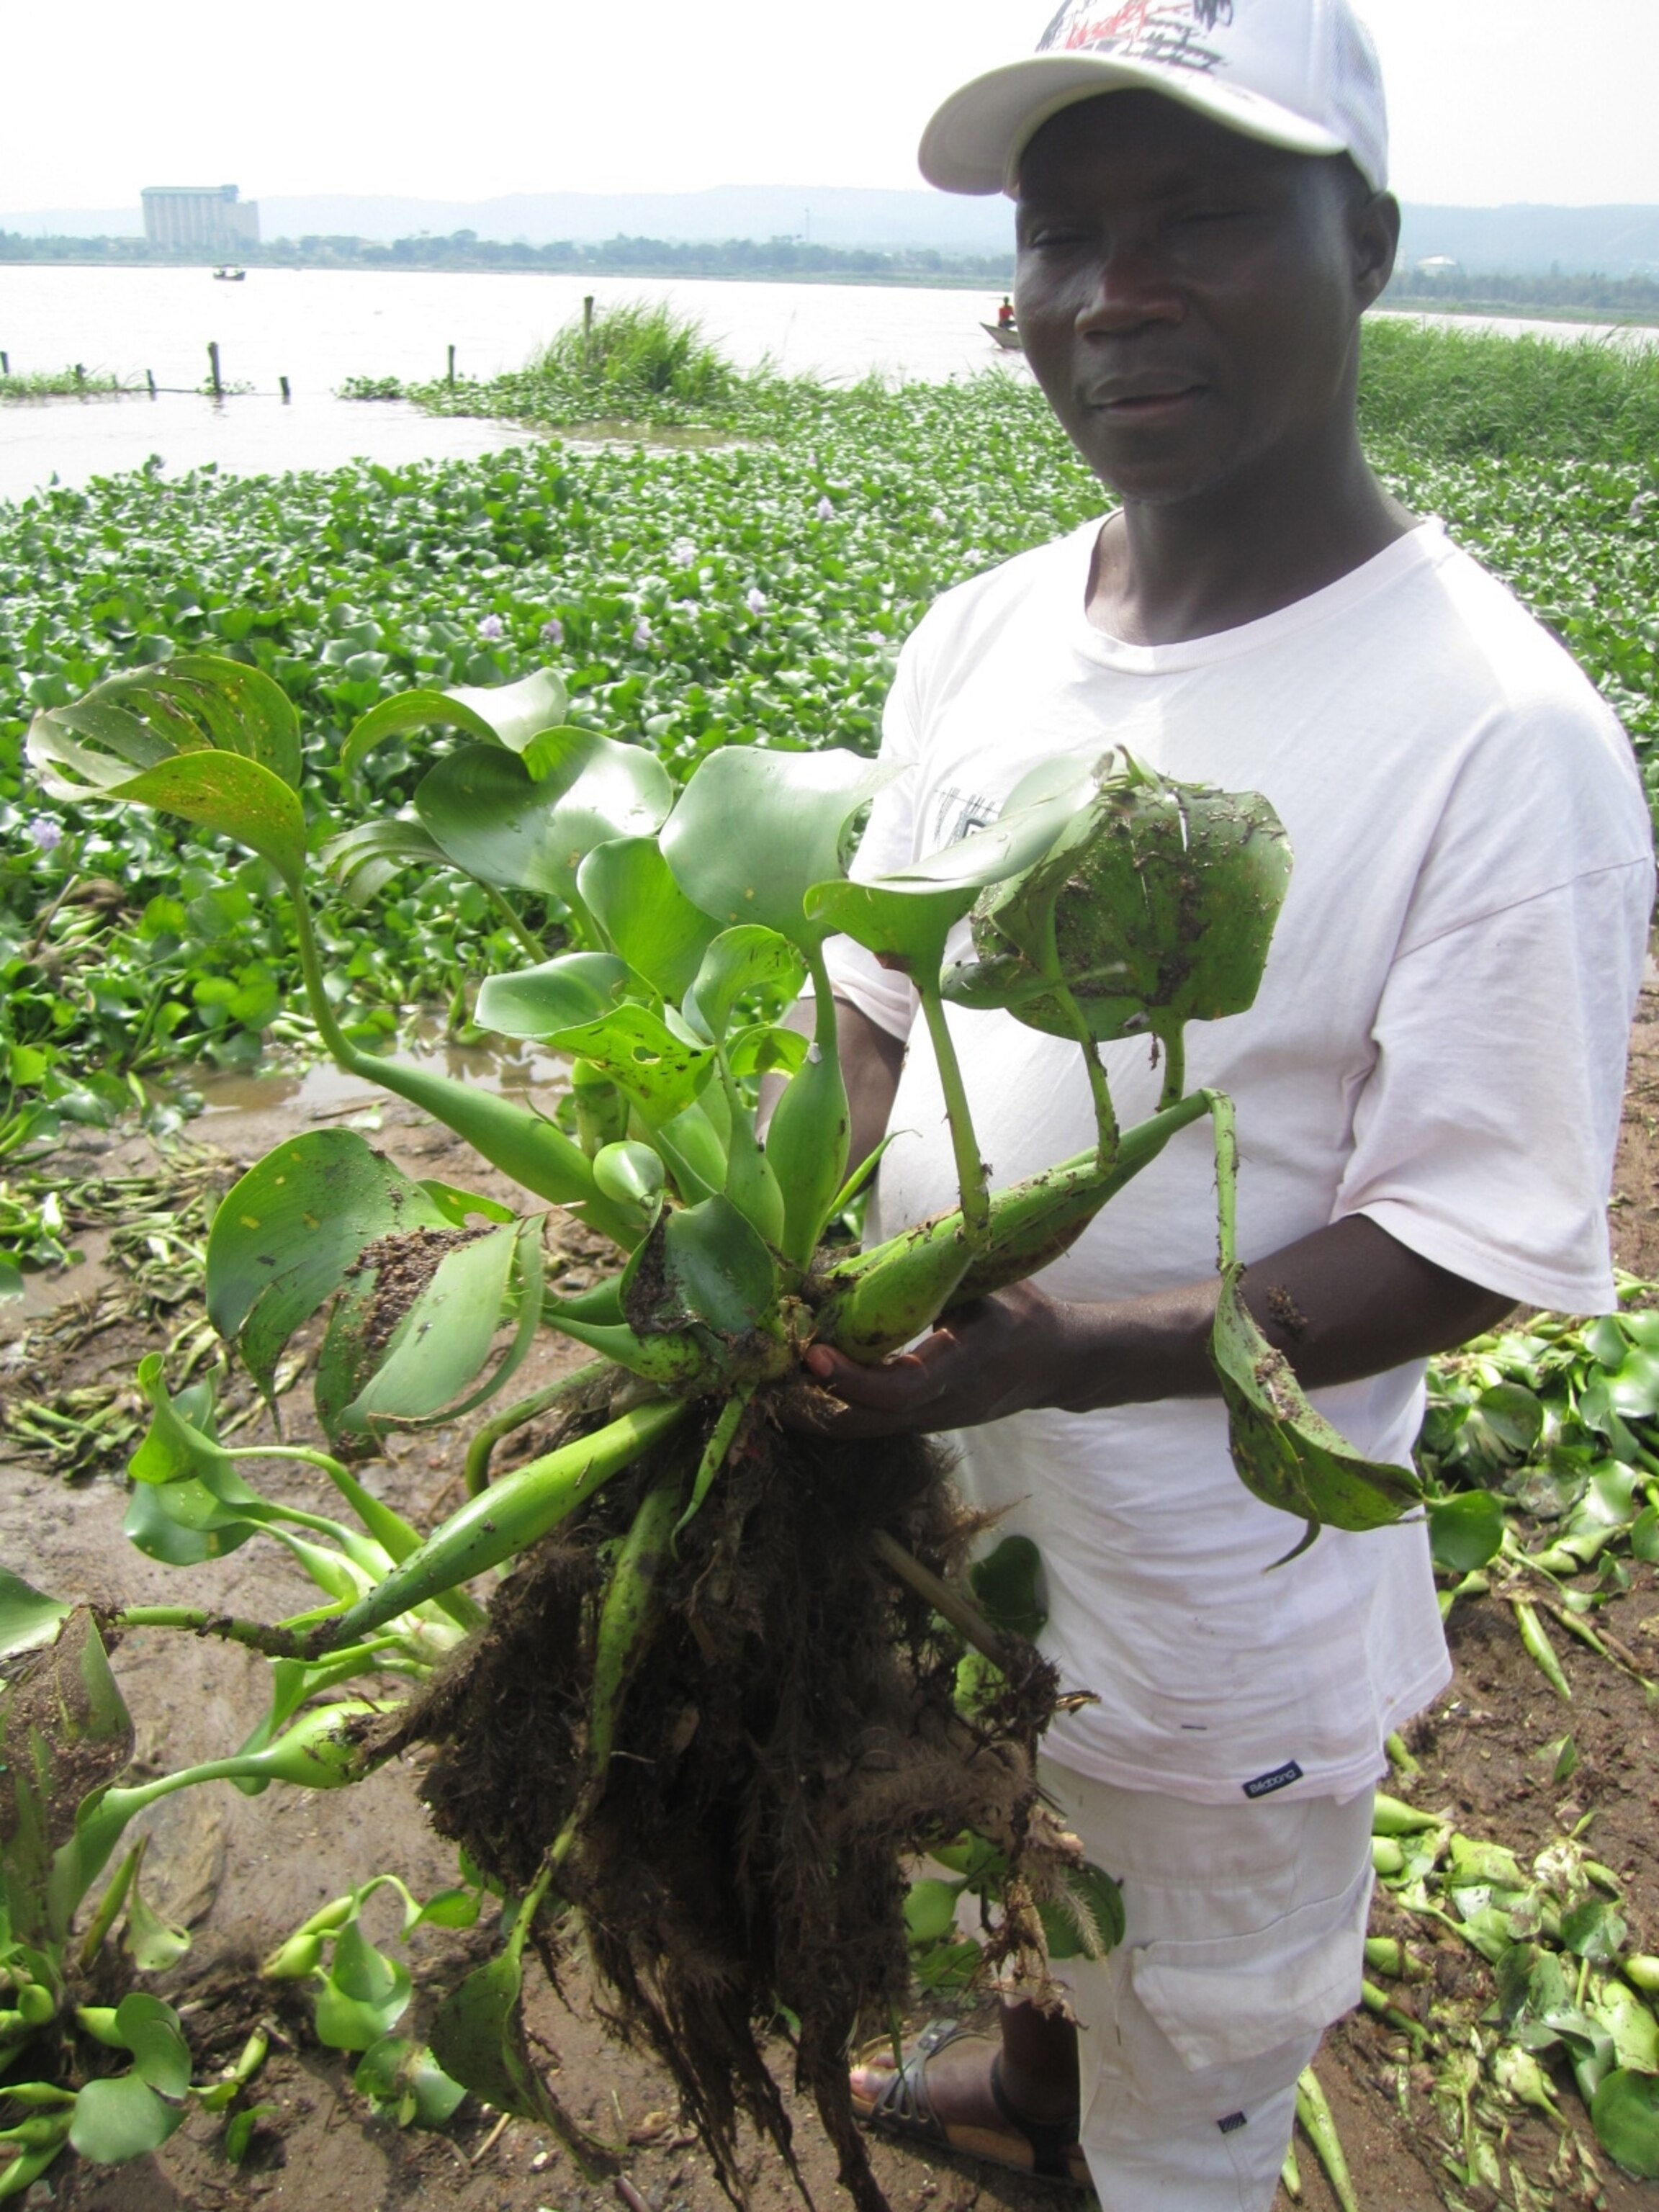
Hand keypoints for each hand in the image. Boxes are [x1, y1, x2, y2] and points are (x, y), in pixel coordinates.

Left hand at [786, 1280, 1072, 1438]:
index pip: (901, 1390)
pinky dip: (836, 1404)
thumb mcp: (992, 1284)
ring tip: (776, 1373)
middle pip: (868, 1422)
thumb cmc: (1024, 1314)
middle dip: (815, 1399)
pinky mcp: (923, 1422)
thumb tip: (897, 1242)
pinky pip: (872, 1422)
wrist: (1058, 1364)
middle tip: (772, 1366)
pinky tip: (806, 1379)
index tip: (813, 1351)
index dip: (852, 1377)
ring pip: (865, 1428)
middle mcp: (946, 1404)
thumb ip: (943, 1269)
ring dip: (819, 1405)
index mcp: (965, 1365)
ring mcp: (934, 1420)